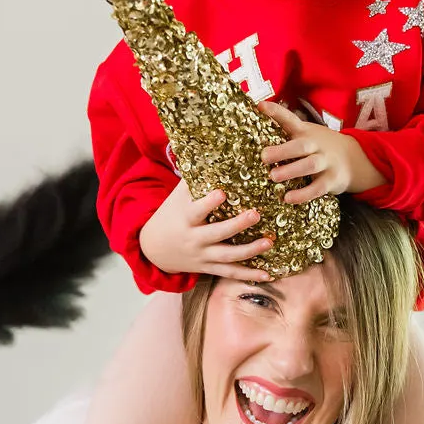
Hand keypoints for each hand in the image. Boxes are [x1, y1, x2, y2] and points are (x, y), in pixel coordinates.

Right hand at [138, 179, 272, 280]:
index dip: (208, 203)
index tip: (222, 193)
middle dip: (237, 226)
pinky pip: (230, 273)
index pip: (196, 210)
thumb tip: (206, 148)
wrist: (154, 249)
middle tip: (256, 214)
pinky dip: (248, 275)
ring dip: (249, 252)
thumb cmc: (171, 215)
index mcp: (185, 218)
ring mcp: (203, 256)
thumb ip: (193, 177)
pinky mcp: (209, 268)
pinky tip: (267, 275)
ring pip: (227, 256)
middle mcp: (194, 239)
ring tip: (268, 242)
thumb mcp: (177, 197)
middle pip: (217, 234)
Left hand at [259, 101, 386, 202]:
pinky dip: (303, 194)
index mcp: (306, 131)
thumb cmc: (320, 147)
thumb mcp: (307, 134)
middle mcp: (316, 145)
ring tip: (273, 177)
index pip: (290, 119)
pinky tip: (288, 198)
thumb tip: (258, 128)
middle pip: (301, 146)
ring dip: (291, 171)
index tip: (260, 106)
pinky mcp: (331, 180)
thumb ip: (288, 132)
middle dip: (282, 151)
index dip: (276, 112)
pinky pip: (317, 188)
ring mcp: (326, 162)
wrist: (355, 158)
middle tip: (263, 157)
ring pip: (309, 165)